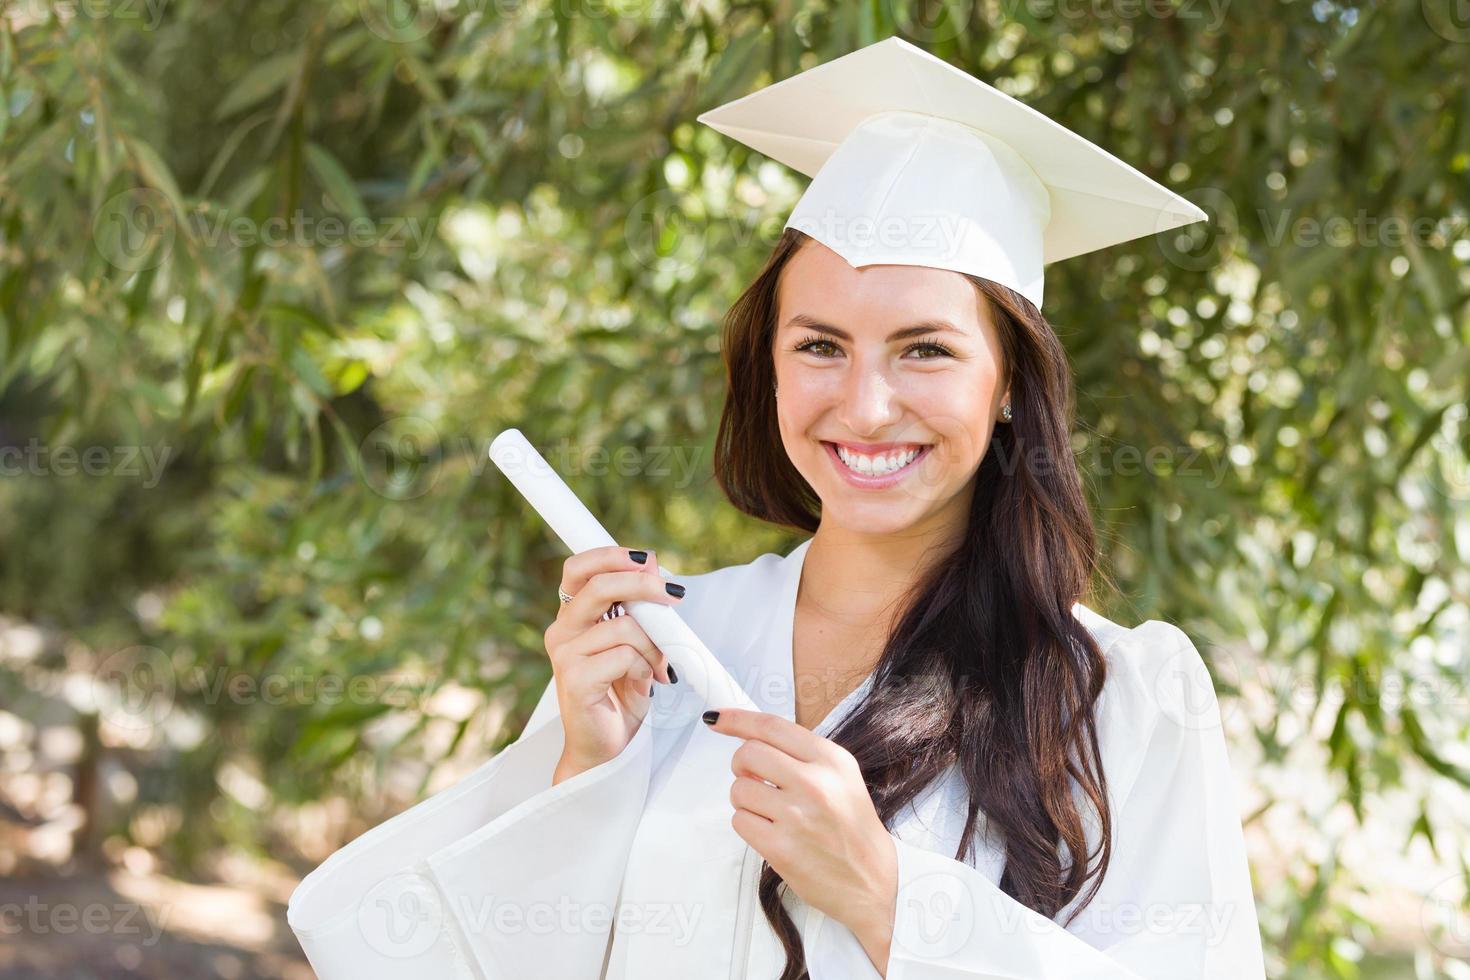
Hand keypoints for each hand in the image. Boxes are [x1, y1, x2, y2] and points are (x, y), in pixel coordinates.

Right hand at [543, 546, 686, 782]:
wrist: (605, 747)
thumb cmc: (619, 694)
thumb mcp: (636, 643)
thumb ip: (638, 607)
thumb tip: (652, 563)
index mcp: (573, 617)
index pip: (578, 568)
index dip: (611, 555)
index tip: (647, 559)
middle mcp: (562, 631)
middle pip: (599, 585)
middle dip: (643, 585)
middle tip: (674, 595)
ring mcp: (564, 656)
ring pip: (624, 626)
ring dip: (654, 645)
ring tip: (659, 666)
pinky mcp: (574, 680)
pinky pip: (624, 656)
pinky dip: (645, 667)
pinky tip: (645, 683)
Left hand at [704, 707, 897, 974]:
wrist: (869, 883)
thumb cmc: (852, 828)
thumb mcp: (841, 777)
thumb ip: (801, 755)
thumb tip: (750, 736)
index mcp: (831, 760)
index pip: (772, 727)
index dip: (737, 719)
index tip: (716, 718)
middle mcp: (815, 782)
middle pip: (748, 753)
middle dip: (741, 765)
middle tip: (753, 778)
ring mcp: (796, 816)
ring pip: (738, 789)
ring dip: (745, 799)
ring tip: (770, 812)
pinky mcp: (780, 848)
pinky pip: (739, 821)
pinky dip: (747, 824)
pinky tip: (769, 832)